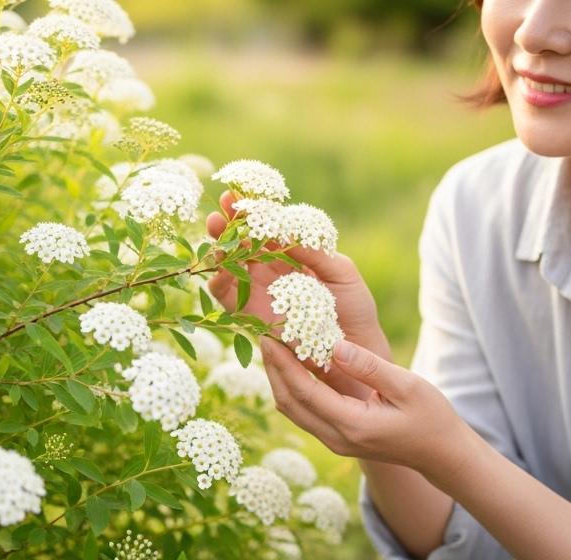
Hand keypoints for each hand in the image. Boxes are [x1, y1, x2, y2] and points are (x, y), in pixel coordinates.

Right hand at [204, 192, 391, 397]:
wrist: (353, 354)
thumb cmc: (354, 311)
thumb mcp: (342, 274)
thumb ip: (316, 252)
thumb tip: (288, 230)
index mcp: (293, 255)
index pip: (269, 227)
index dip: (255, 210)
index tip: (244, 193)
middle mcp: (272, 271)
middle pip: (243, 241)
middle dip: (230, 222)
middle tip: (222, 205)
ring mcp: (259, 292)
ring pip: (230, 265)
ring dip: (219, 247)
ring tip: (216, 232)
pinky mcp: (250, 316)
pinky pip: (227, 297)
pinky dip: (218, 282)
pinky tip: (218, 269)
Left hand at [258, 335, 467, 479]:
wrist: (441, 454)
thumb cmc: (431, 417)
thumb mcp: (407, 386)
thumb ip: (369, 366)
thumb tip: (334, 345)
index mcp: (353, 425)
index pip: (304, 393)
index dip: (282, 364)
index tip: (268, 336)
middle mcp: (337, 438)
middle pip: (289, 404)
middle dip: (272, 369)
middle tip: (262, 336)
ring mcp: (335, 442)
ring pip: (293, 411)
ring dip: (279, 379)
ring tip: (272, 346)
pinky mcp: (337, 438)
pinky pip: (305, 412)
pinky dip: (293, 388)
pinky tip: (292, 365)